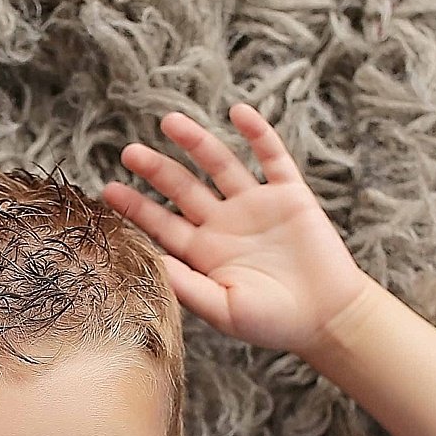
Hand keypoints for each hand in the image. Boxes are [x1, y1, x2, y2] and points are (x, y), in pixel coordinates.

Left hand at [101, 104, 376, 354]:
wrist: (327, 319)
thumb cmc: (273, 323)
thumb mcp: (222, 309)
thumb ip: (187, 285)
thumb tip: (148, 263)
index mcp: (204, 253)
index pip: (162, 224)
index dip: (135, 207)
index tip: (108, 190)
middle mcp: (225, 224)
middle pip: (184, 189)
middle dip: (157, 170)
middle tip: (130, 152)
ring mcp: (257, 206)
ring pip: (221, 165)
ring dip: (197, 142)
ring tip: (170, 122)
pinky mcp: (290, 196)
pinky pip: (272, 157)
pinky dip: (258, 134)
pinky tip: (238, 112)